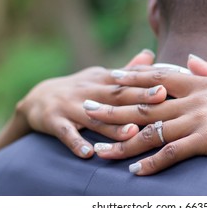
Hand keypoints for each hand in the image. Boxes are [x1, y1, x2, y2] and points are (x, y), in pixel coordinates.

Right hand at [0, 49, 166, 157]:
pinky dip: (76, 142)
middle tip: (161, 97)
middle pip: (116, 95)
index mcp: (103, 80)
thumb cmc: (79, 89)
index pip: (128, 80)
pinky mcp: (53, 121)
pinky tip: (88, 153)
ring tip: (132, 132)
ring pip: (94, 116)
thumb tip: (150, 54)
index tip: (170, 81)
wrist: (36, 98)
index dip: (149, 80)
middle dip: (139, 96)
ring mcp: (70, 106)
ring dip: (113, 125)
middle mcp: (89, 91)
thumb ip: (126, 70)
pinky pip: (65, 132)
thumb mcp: (100, 77)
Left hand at [84, 55, 206, 173]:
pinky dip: (153, 163)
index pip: (158, 78)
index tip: (108, 79)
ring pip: (153, 130)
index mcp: (202, 83)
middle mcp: (197, 98)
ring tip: (100, 149)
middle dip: (113, 107)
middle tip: (86, 109)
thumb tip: (192, 58)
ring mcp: (201, 119)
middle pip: (145, 104)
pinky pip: (174, 153)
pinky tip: (135, 172)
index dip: (131, 79)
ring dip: (124, 141)